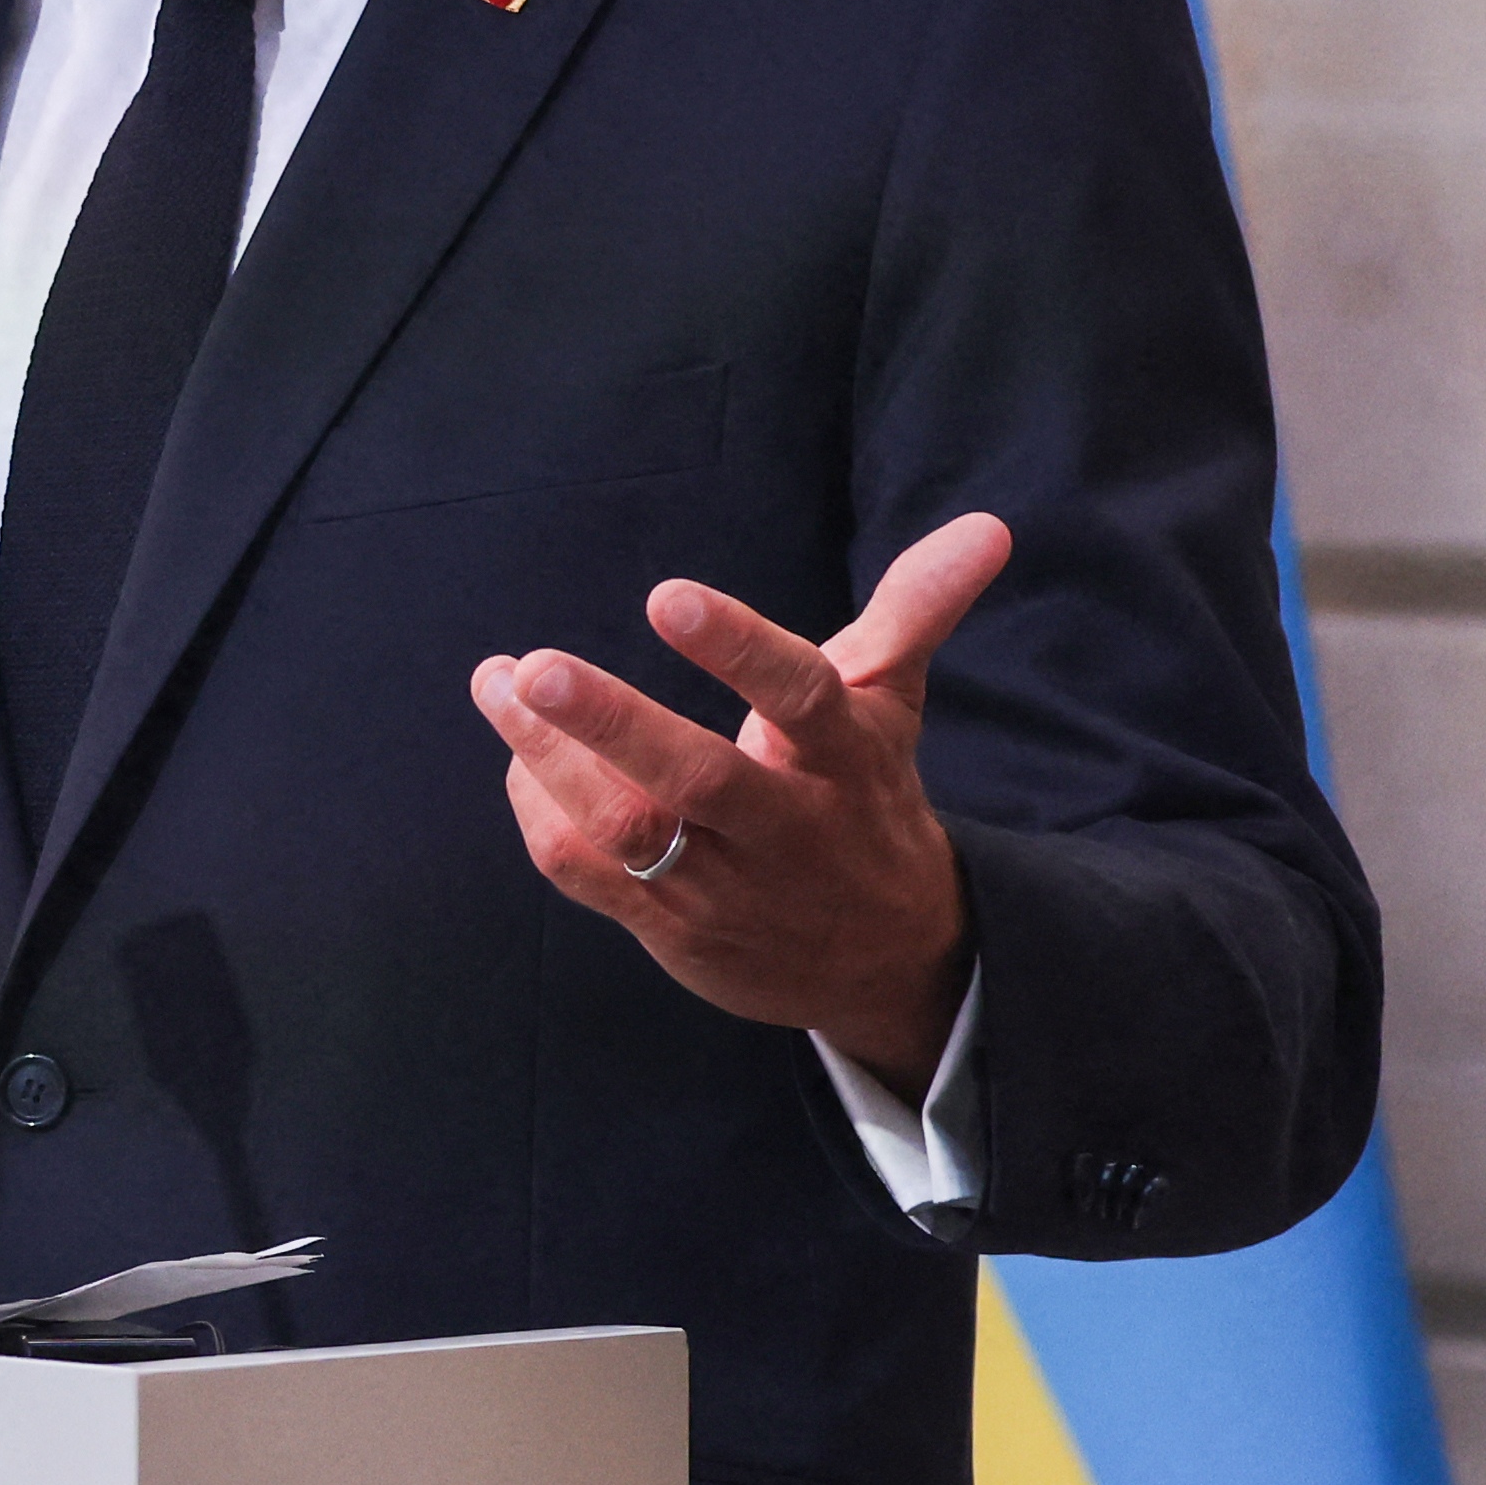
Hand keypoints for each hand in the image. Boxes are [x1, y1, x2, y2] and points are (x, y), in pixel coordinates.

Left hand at [465, 512, 1006, 1088]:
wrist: (887, 957)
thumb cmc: (869, 797)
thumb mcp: (892, 704)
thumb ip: (918, 609)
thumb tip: (987, 527)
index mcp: (844, 756)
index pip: (798, 695)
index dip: (738, 649)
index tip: (666, 597)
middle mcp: (787, 822)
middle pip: (698, 777)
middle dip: (611, 723)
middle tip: (536, 668)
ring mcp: (725, 881)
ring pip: (627, 828)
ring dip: (547, 759)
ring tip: (498, 684)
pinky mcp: (671, 925)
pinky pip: (589, 873)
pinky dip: (541, 815)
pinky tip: (518, 758)